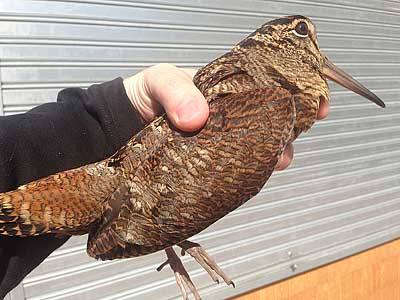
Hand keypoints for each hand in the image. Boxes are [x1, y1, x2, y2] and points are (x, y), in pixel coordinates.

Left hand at [123, 63, 328, 170]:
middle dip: (291, 129)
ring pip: (260, 144)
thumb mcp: (160, 80)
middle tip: (293, 139)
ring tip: (279, 160)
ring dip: (275, 152)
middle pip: (272, 119)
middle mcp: (231, 114)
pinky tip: (257, 174)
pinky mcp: (213, 162)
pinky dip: (252, 170)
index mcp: (227, 89)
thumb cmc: (145, 94)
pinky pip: (239, 165)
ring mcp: (224, 139)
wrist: (125, 123)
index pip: (270, 86)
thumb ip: (176, 91)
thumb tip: (197, 119)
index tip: (316, 102)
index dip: (296, 93)